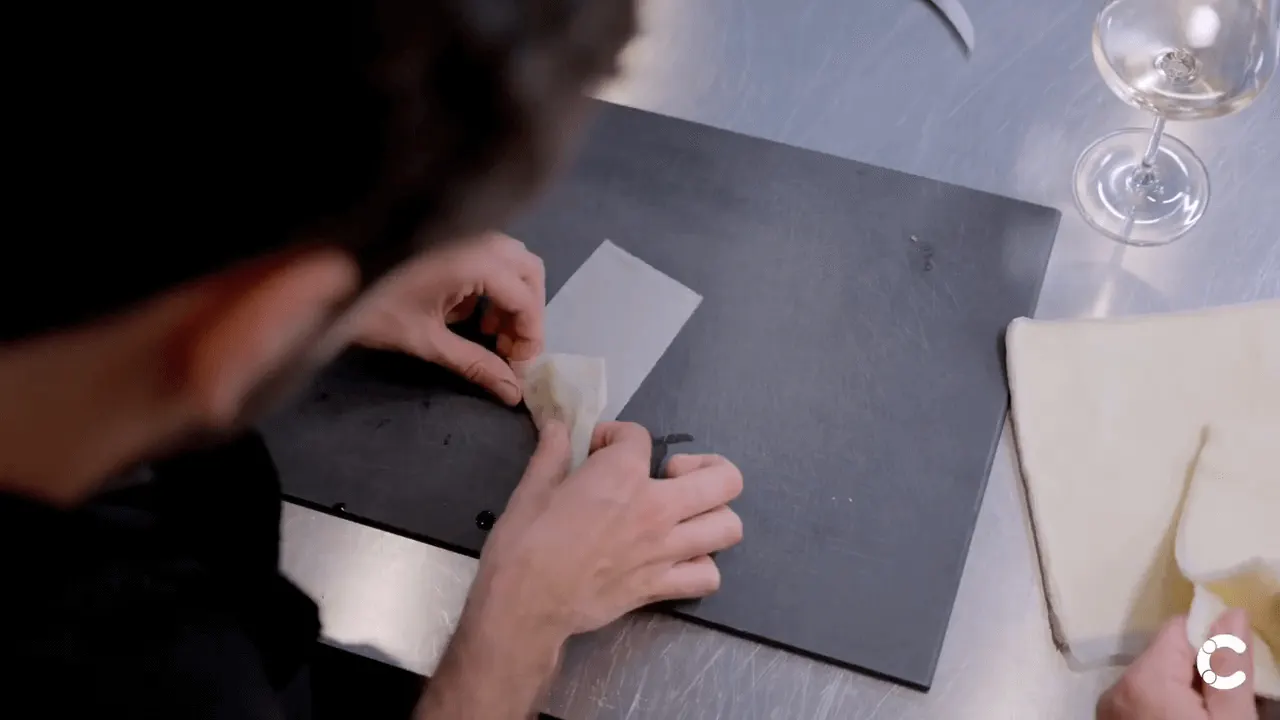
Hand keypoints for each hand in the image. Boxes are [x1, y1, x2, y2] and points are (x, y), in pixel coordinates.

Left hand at [354, 232, 544, 404]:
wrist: (324, 279)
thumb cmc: (373, 307)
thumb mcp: (427, 342)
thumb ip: (475, 364)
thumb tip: (512, 391)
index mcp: (473, 260)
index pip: (525, 299)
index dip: (529, 337)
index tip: (519, 368)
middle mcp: (475, 237)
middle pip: (528, 271)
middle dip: (526, 312)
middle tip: (510, 347)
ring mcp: (461, 233)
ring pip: (510, 261)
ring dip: (509, 297)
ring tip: (490, 332)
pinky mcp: (446, 236)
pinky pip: (486, 256)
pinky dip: (488, 285)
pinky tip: (463, 313)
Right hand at [469, 421, 744, 638]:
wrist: (526, 604)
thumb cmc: (525, 542)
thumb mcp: (533, 487)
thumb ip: (553, 451)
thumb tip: (559, 426)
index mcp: (622, 475)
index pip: (639, 435)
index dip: (615, 436)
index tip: (596, 450)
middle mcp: (657, 507)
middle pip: (723, 478)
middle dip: (705, 466)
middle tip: (672, 475)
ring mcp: (666, 550)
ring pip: (729, 526)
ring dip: (713, 515)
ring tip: (685, 514)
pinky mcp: (662, 587)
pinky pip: (708, 576)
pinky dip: (701, 566)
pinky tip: (679, 558)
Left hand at [1098, 610, 1257, 719]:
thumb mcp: (1230, 719)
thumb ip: (1228, 667)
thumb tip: (1230, 613)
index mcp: (1142, 678)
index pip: (1177, 628)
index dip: (1211, 639)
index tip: (1232, 662)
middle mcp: (1115, 687)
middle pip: (1164, 654)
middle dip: (1196, 668)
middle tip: (1223, 696)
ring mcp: (1109, 708)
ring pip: (1153, 676)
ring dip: (1180, 688)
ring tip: (1204, 711)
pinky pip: (1141, 698)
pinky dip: (1163, 703)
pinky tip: (1183, 717)